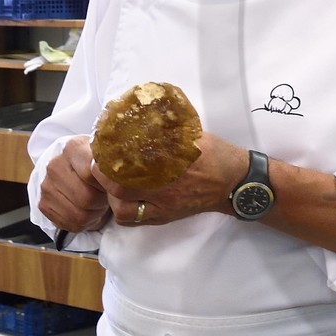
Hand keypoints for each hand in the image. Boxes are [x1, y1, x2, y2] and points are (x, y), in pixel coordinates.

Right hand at [37, 136, 111, 233]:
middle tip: (107, 197)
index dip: (108, 184)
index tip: (113, 184)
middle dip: (103, 202)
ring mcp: (46, 185)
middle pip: (87, 198)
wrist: (78, 170)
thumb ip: (115, 166)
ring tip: (99, 203)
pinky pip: (70, 224)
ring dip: (95, 214)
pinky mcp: (43, 204)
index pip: (93, 174)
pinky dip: (84, 223)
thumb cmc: (100, 166)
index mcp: (73, 148)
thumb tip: (121, 184)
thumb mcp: (110, 159)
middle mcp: (55, 165)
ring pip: (79, 215)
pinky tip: (88, 211)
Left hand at [90, 131, 244, 227]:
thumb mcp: (194, 136)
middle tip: (101, 165)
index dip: (109, 158)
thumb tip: (147, 114)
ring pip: (123, 208)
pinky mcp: (164, 216)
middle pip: (120, 187)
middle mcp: (164, 189)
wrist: (234, 182)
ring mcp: (163, 206)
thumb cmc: (215, 155)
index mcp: (171, 165)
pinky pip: (134, 220)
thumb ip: (170, 130)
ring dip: (112, 196)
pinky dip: (123, 212)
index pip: (129, 164)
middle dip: (105, 176)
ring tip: (111, 183)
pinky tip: (123, 200)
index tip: (103, 148)